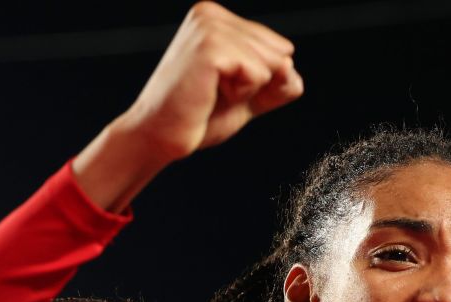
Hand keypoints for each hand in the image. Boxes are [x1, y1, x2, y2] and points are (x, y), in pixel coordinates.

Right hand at [73, 2, 302, 210]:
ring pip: (272, 63)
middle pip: (280, 53)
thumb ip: (278, 81)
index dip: (262, 80)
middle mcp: (209, 14)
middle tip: (215, 93)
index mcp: (216, 18)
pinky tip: (210, 94)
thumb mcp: (249, 95)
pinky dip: (242, 93)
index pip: (278, 47)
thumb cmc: (198, 117)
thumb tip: (291, 68)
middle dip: (258, 84)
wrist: (159, 138)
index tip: (222, 88)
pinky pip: (260, 73)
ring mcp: (209, 27)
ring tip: (210, 92)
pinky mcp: (210, 47)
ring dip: (248, 90)